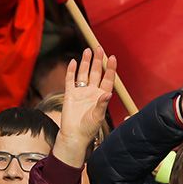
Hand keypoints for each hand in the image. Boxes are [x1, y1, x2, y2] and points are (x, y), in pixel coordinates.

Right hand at [54, 47, 116, 165]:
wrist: (74, 135)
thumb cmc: (89, 128)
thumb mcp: (97, 116)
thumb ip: (102, 104)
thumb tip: (108, 94)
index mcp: (102, 96)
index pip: (108, 79)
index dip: (110, 68)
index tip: (112, 58)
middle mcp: (92, 91)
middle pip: (96, 72)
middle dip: (98, 61)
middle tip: (99, 48)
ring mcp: (81, 92)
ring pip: (84, 73)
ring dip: (86, 62)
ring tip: (88, 50)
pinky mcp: (70, 94)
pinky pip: (70, 80)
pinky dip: (71, 71)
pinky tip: (73, 62)